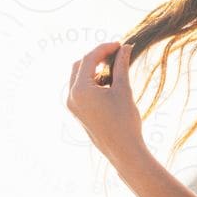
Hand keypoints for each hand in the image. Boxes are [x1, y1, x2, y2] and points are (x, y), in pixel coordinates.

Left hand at [66, 41, 143, 160]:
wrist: (123, 151)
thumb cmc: (125, 121)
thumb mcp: (123, 89)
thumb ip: (122, 66)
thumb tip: (125, 47)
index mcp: (80, 89)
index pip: (89, 59)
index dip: (104, 48)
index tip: (120, 45)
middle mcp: (71, 96)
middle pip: (79, 66)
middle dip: (96, 58)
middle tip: (115, 54)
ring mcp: (72, 105)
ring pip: (78, 78)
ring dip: (94, 69)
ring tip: (113, 68)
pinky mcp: (77, 112)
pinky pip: (80, 90)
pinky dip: (92, 82)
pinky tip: (108, 84)